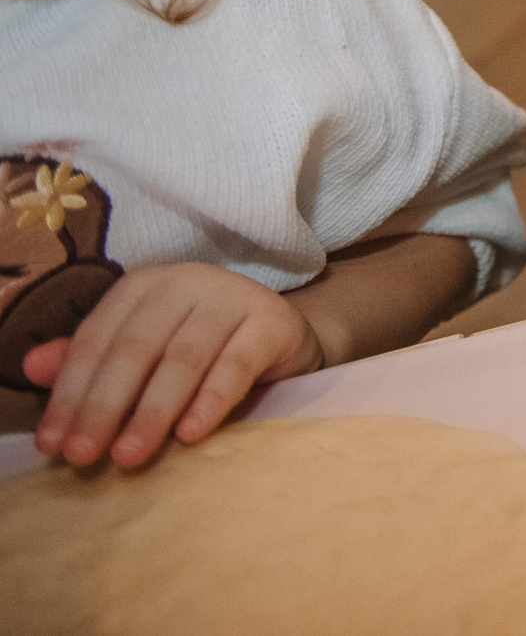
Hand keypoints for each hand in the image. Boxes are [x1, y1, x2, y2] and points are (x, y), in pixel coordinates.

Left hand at [24, 264, 323, 467]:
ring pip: (183, 358)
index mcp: (144, 286)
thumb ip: (92, 360)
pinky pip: (237, 364)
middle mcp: (186, 281)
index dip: (70, 393)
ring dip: (152, 410)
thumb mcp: (144, 353)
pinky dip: (211, 400)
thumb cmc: (203, 347)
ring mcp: (233, 296)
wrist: (283, 337)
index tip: (52, 444)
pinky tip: (190, 434)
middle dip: (104, 406)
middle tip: (84, 457)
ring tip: (130, 455)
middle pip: (135, 348)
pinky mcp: (272, 320)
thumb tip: (30, 366)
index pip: (97, 339)